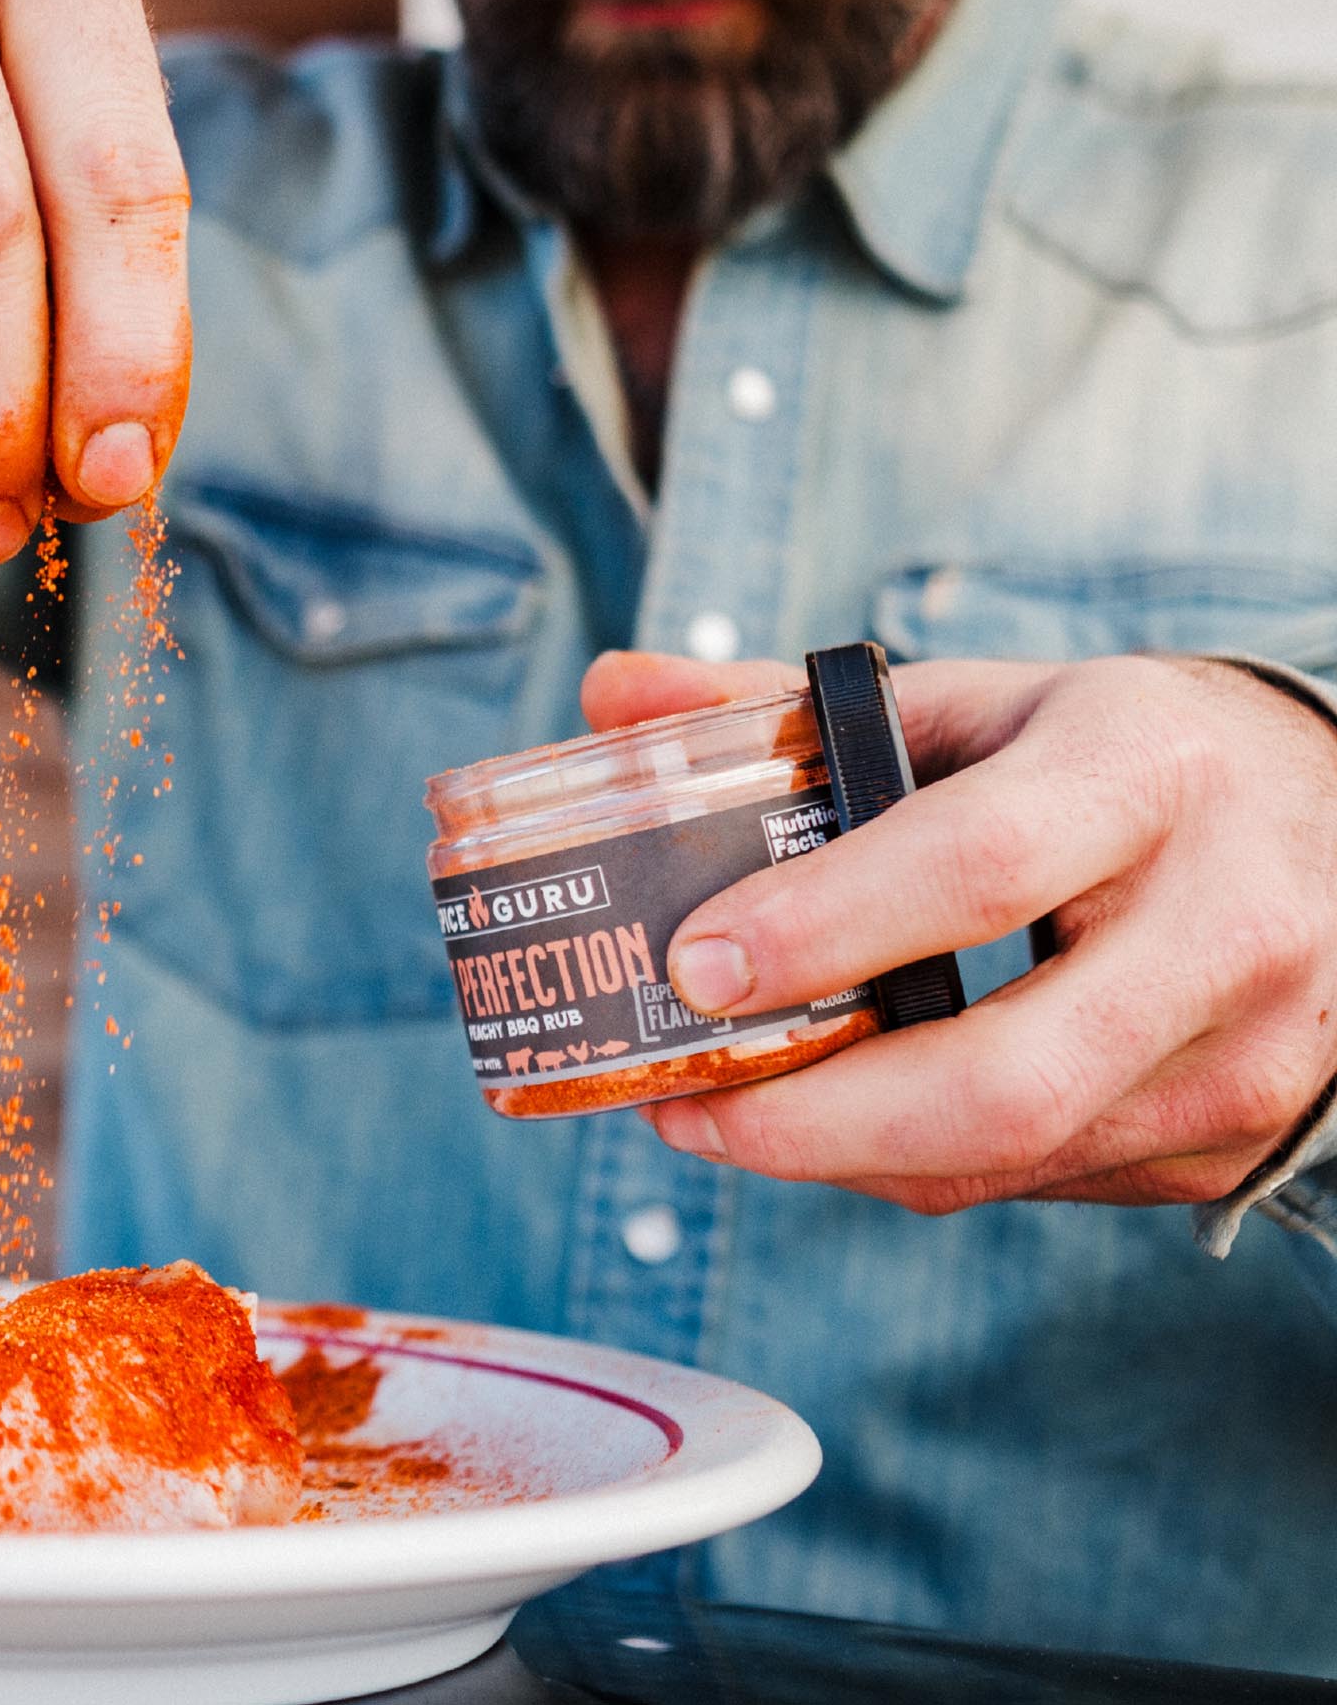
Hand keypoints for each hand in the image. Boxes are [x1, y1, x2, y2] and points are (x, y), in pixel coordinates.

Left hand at [580, 649, 1336, 1212]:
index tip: (694, 966)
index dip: (822, 930)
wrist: (1332, 826)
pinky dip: (914, 1165)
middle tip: (681, 1102)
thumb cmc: (1125, 755)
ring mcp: (1239, 1054)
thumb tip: (609, 693)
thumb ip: (784, 708)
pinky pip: (1038, 1181)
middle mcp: (1218, 926)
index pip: (973, 869)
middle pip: (1001, 1075)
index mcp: (1141, 776)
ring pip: (1009, 1155)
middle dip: (812, 1117)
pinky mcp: (1227, 1139)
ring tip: (715, 1118)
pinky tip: (829, 1125)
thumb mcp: (978, 700)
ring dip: (838, 1158)